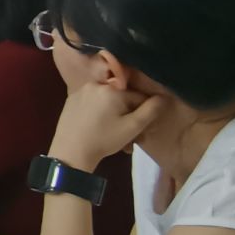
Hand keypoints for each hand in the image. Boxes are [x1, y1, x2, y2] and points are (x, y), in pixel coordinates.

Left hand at [48, 83, 169, 171]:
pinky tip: (99, 126)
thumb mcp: (132, 127)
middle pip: (122, 96)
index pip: (138, 96)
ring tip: (114, 131)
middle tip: (128, 131)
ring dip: (114, 112)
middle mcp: (96, 84)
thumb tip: (164, 97)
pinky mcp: (71, 99)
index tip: (143, 127)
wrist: (71, 151)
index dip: (144, 112)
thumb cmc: (104, 139)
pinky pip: (93, 101)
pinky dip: (100, 110)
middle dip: (128, 112)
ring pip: (107, 99)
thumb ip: (150, 111)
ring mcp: (81, 90)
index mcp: (112, 89)